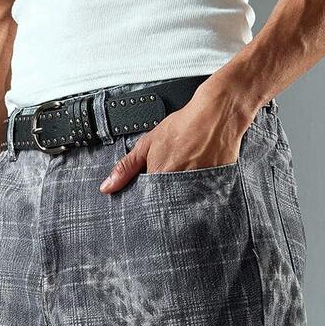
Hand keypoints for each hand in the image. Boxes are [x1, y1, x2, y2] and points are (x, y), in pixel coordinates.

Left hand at [99, 76, 256, 193]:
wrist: (217, 115)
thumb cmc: (184, 126)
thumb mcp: (148, 144)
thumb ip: (126, 168)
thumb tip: (107, 187)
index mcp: (159, 179)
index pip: (147, 206)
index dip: (147, 206)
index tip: (147, 204)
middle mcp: (178, 187)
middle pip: (166, 210)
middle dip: (164, 206)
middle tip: (170, 189)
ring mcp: (198, 190)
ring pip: (184, 208)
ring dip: (181, 202)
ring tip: (186, 179)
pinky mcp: (213, 190)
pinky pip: (202, 203)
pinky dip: (199, 198)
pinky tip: (199, 184)